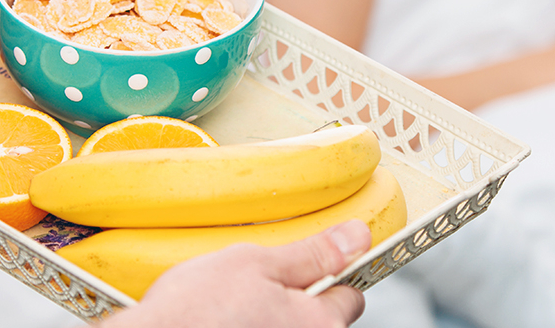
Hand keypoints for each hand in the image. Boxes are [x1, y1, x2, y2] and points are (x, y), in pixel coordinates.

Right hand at [97, 220, 370, 327]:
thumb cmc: (195, 311)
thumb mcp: (255, 263)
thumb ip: (313, 254)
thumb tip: (358, 235)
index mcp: (319, 324)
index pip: (351, 296)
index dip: (326, 276)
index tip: (300, 269)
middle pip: (319, 321)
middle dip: (295, 304)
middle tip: (253, 289)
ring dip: (268, 321)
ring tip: (230, 311)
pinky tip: (221, 326)